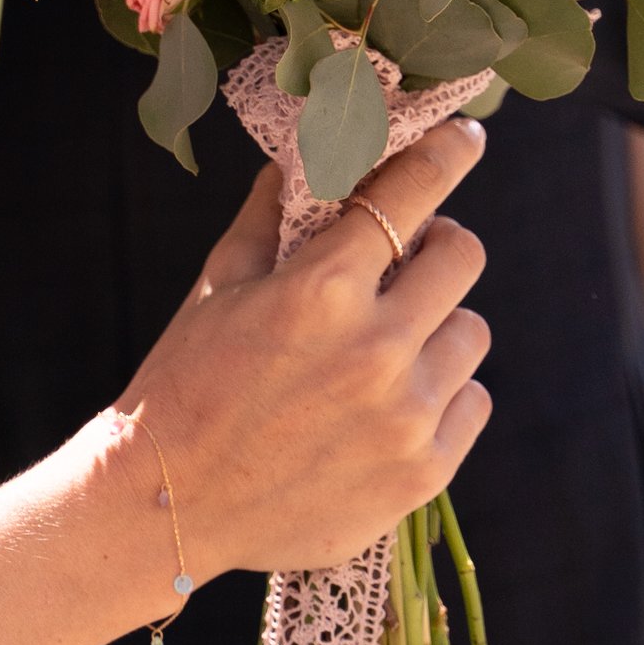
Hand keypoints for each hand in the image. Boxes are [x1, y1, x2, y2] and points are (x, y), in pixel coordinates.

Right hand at [117, 121, 491, 595]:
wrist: (170, 507)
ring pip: (471, 332)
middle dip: (436, 246)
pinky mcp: (423, 473)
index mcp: (322, 289)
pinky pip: (472, 403)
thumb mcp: (219, 285)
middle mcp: (376, 348)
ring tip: (388, 344)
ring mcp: (406, 415)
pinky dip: (443, 392)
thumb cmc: (186, 382)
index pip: (412, 191)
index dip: (446, 154)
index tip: (466, 138)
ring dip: (437, 325)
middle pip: (463, 257)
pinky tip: (394, 400)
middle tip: (408, 258)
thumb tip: (304, 156)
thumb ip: (272, 215)